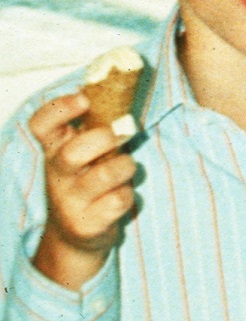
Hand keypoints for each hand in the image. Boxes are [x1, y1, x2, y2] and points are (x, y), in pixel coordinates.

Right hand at [29, 91, 136, 289]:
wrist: (77, 234)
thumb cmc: (89, 180)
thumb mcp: (87, 151)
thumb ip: (97, 124)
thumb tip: (118, 86)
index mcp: (54, 150)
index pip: (41, 125)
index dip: (60, 108)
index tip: (85, 98)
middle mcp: (57, 175)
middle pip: (72, 153)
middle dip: (105, 138)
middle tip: (125, 131)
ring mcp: (70, 202)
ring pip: (104, 176)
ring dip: (125, 166)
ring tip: (126, 167)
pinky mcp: (88, 224)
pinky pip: (118, 200)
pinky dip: (128, 194)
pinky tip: (121, 195)